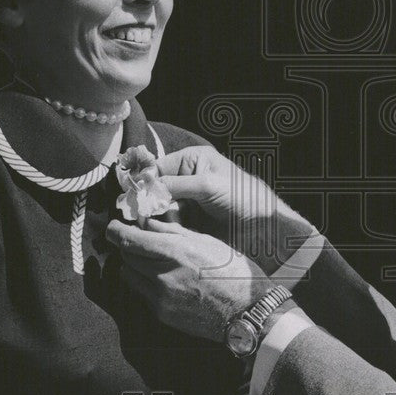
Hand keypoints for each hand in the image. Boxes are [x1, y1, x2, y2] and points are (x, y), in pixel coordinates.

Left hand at [106, 218, 273, 341]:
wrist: (246, 310)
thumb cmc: (234, 272)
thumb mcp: (208, 242)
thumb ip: (175, 232)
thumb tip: (150, 223)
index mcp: (175, 252)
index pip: (129, 240)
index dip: (116, 231)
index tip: (113, 227)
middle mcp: (162, 275)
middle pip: (127, 257)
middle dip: (128, 247)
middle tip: (137, 241)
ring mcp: (160, 297)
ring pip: (130, 276)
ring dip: (134, 266)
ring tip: (151, 261)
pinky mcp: (162, 314)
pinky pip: (143, 294)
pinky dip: (146, 283)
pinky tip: (164, 279)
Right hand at [156, 146, 316, 273]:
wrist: (263, 227)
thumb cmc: (241, 197)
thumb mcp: (206, 185)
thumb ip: (173, 185)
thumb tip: (143, 190)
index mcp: (192, 160)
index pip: (157, 167)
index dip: (143, 181)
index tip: (132, 196)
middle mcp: (187, 178)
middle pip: (155, 189)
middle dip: (150, 202)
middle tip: (146, 216)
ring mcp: (188, 201)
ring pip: (159, 209)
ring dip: (158, 218)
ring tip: (164, 226)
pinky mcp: (190, 222)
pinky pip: (169, 224)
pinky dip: (166, 229)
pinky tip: (169, 234)